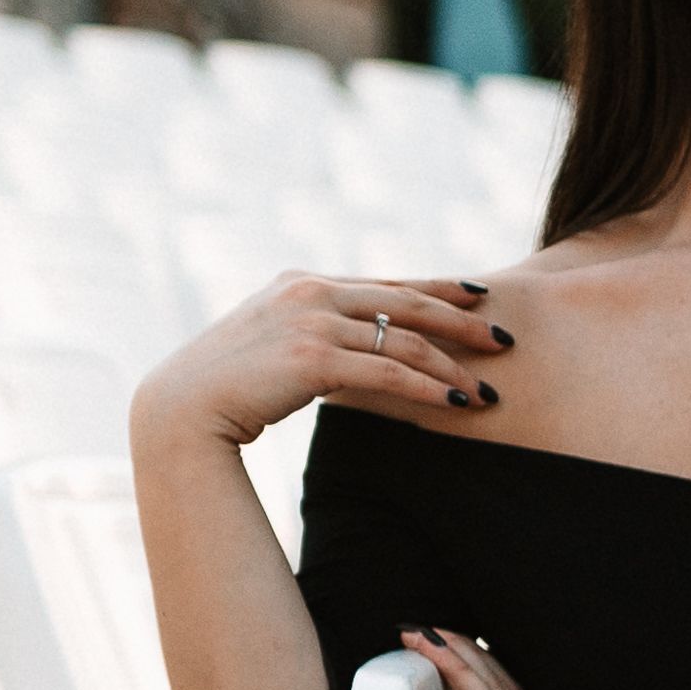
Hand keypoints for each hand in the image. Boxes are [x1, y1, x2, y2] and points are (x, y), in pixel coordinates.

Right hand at [134, 269, 509, 453]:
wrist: (183, 407)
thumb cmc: (232, 385)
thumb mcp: (277, 343)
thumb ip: (319, 332)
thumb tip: (364, 344)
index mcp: (304, 283)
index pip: (387, 282)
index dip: (439, 287)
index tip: (480, 295)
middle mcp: (311, 292)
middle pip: (409, 301)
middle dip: (464, 321)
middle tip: (506, 340)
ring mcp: (311, 322)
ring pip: (405, 340)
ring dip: (453, 368)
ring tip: (488, 391)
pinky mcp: (313, 358)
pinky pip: (389, 371)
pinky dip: (429, 388)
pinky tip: (458, 403)